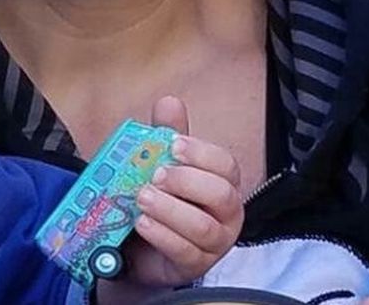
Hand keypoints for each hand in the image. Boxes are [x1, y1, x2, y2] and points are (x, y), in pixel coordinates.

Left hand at [121, 95, 243, 288]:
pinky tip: (141, 222)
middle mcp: (228, 213)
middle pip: (221, 194)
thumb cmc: (163, 198)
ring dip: (170, 209)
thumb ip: (167, 134)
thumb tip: (169, 101)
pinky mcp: (196, 266)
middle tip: (155, 175)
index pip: (226, 164)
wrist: (143, 244)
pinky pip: (185, 252)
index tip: (173, 145)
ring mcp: (215, 243)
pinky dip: (162, 234)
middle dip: (186, 181)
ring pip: (203, 226)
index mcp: (224, 182)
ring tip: (142, 198)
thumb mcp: (164, 163)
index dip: (201, 153)